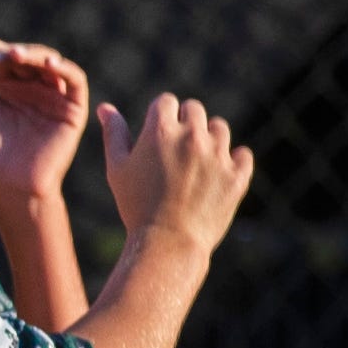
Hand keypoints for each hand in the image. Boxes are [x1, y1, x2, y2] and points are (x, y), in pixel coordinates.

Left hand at [0, 38, 89, 199]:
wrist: (11, 187)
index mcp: (9, 89)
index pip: (4, 59)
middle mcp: (32, 89)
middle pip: (27, 57)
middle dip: (12, 52)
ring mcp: (54, 97)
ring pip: (50, 62)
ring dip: (35, 54)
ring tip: (17, 55)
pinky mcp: (73, 109)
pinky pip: (75, 80)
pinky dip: (64, 67)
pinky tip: (48, 64)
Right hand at [100, 93, 252, 255]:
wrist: (167, 245)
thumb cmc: (137, 207)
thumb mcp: (118, 170)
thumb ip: (114, 134)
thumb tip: (104, 107)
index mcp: (161, 130)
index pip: (166, 102)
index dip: (161, 117)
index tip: (159, 136)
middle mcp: (192, 136)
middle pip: (194, 109)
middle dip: (185, 124)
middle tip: (177, 151)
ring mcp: (217, 155)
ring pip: (219, 128)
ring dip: (209, 139)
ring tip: (197, 164)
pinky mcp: (236, 175)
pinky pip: (243, 154)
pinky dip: (233, 161)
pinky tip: (219, 174)